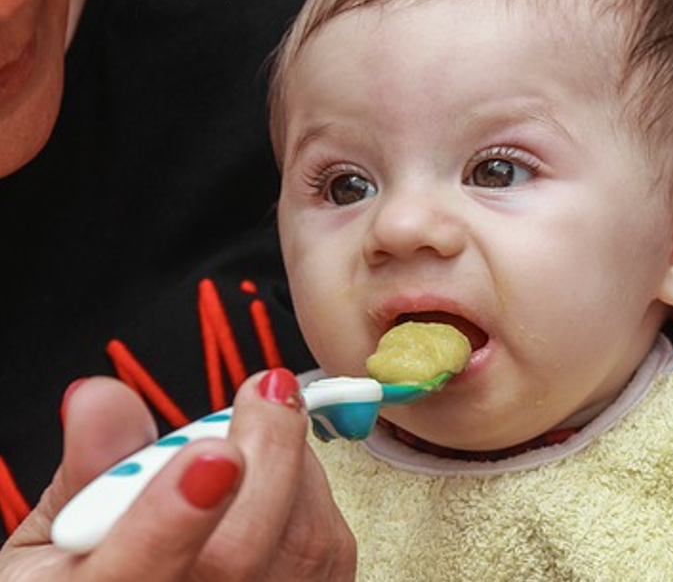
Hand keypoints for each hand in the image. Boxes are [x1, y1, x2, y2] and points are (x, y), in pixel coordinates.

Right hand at [0, 370, 355, 580]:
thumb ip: (89, 463)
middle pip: (237, 554)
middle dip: (263, 455)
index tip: (211, 454)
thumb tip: (102, 398)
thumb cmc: (108, 567)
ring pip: (299, 536)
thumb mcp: (63, 531)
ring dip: (287, 460)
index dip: (172, 518)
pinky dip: (308, 486)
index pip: (134, 575)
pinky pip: (329, 537)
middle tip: (266, 389)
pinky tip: (275, 472)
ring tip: (249, 434)